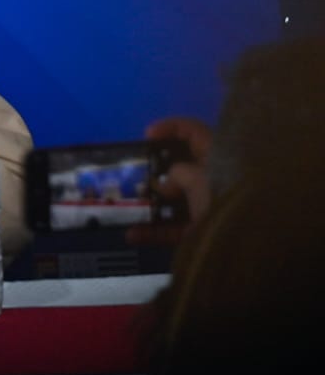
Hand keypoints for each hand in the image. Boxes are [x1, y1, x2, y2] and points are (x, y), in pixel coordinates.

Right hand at [126, 116, 213, 246]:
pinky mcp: (201, 233)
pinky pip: (173, 229)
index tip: (147, 136)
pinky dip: (153, 232)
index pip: (194, 132)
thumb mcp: (198, 179)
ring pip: (173, 201)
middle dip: (154, 171)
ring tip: (126, 207)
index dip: (170, 128)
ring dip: (148, 204)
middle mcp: (213, 180)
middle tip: (135, 174)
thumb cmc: (225, 201)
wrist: (248, 246)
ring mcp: (207, 207)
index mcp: (218, 159)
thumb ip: (177, 174)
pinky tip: (132, 234)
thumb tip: (165, 186)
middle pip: (180, 168)